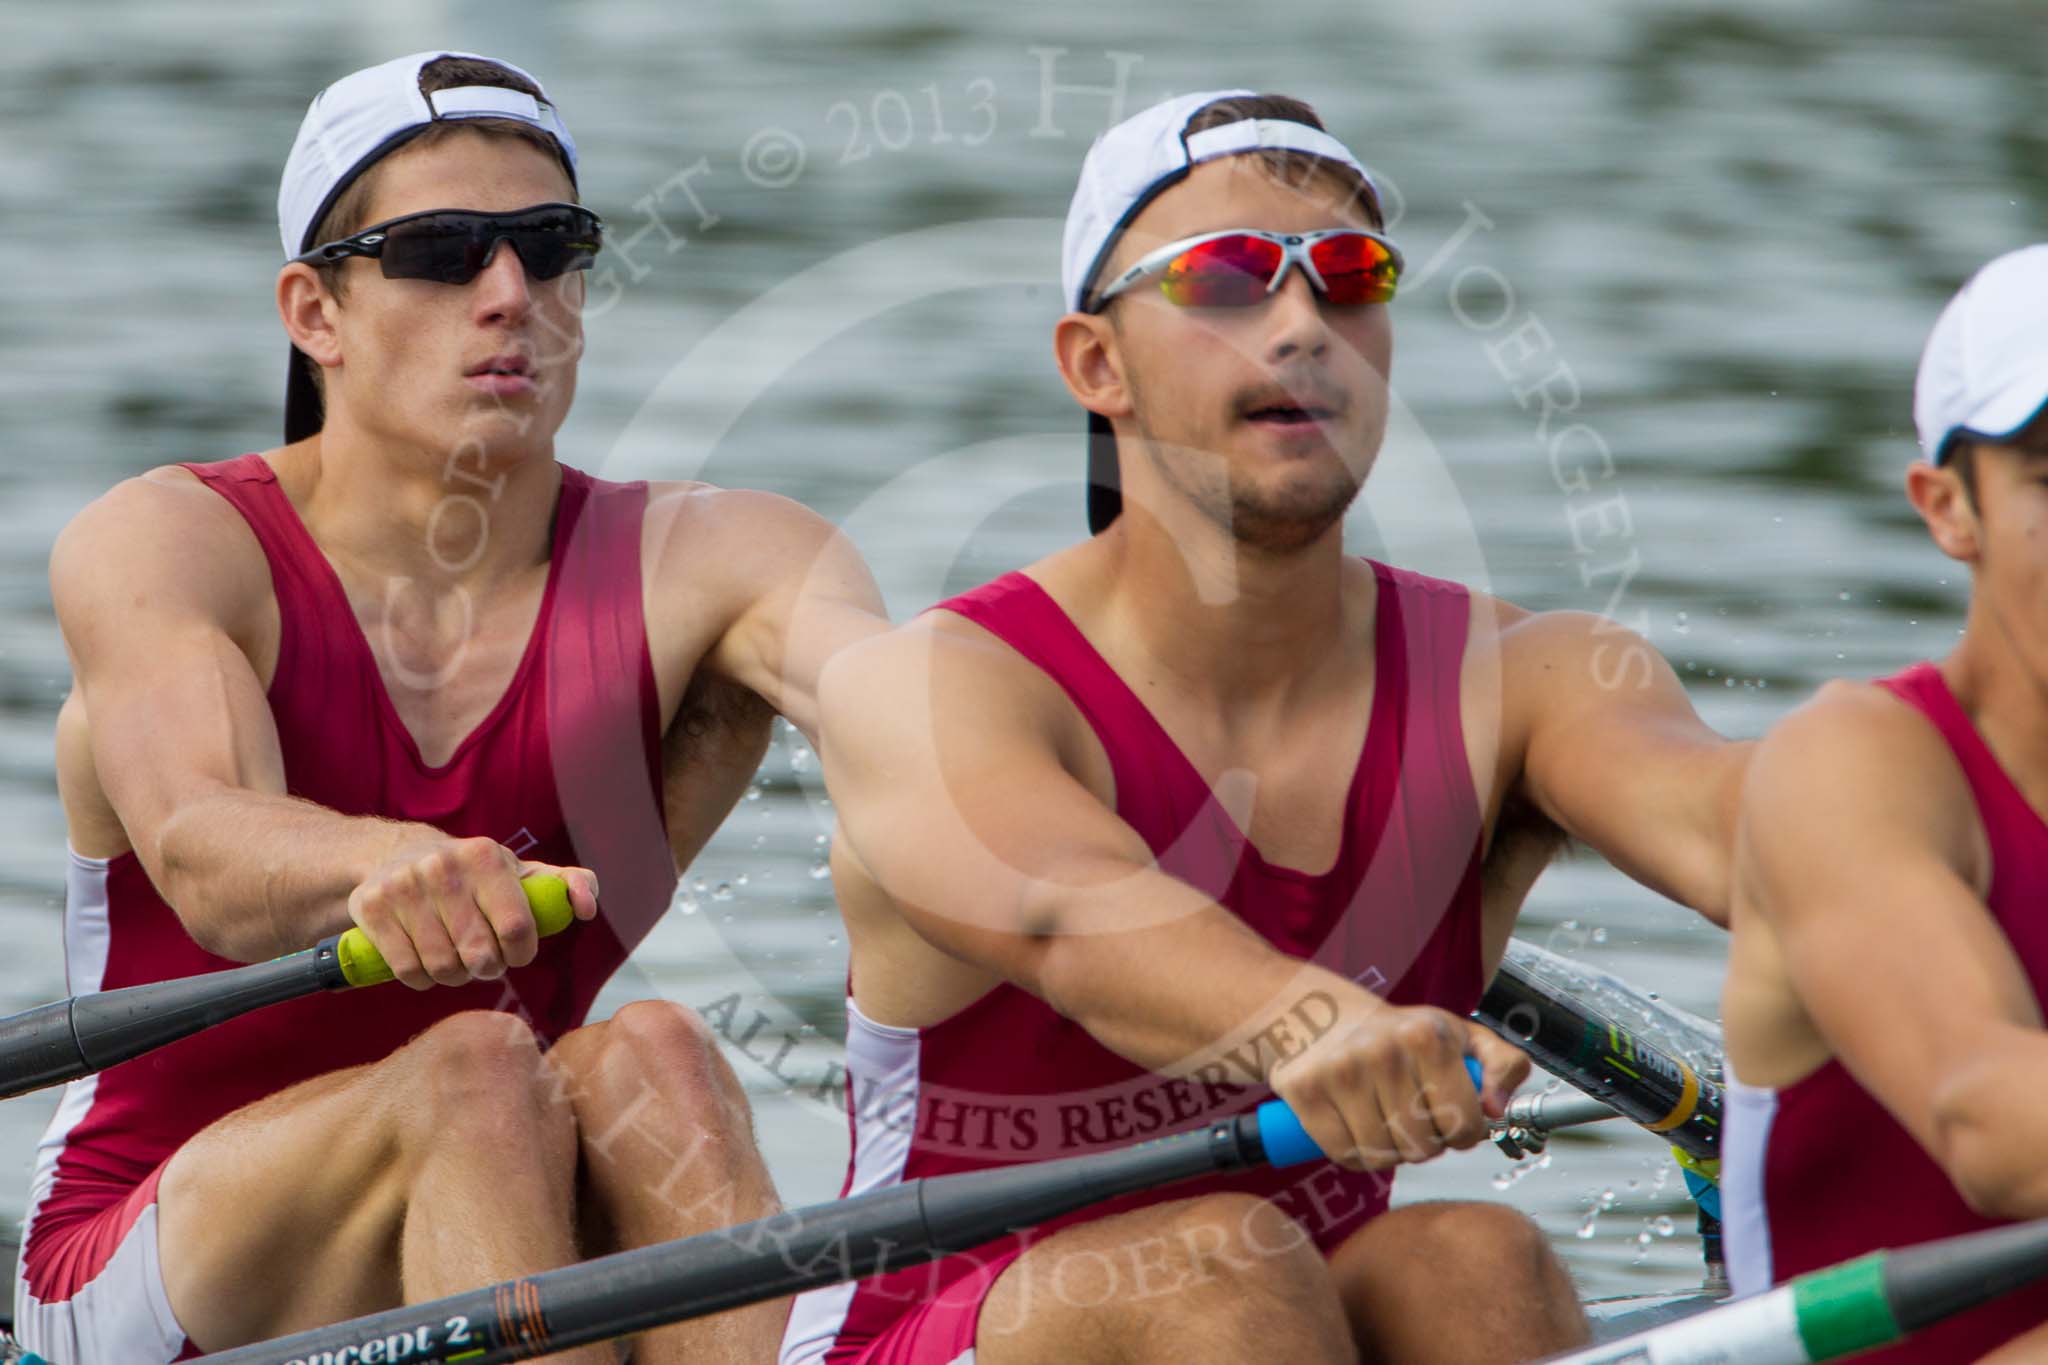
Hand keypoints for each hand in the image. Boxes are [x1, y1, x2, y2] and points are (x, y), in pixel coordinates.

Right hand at [347, 833, 599, 989]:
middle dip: (488, 968)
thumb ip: (565, 886)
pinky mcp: (370, 908)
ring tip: (456, 960)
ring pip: (442, 967)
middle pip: (479, 954)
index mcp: (485, 856)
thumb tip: (587, 908)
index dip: (521, 952)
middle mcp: (442, 867)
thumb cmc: (474, 876)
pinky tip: (426, 963)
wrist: (395, 856)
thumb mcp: (520, 873)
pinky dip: (422, 979)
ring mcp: (402, 887)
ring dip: (454, 977)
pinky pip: (407, 971)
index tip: (516, 951)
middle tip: (484, 959)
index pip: (516, 927)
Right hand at [1267, 993, 1529, 1170]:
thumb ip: (1502, 1064)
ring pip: (1384, 1155)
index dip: (1462, 1131)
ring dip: (1389, 1151)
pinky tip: (1355, 1128)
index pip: (1465, 1122)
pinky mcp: (1306, 1092)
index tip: (1448, 1119)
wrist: (1309, 1010)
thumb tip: (1498, 1108)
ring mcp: (1341, 1072)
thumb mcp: (1456, 1033)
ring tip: (1383, 1122)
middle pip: (1423, 1146)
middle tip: (1411, 1119)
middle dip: (1423, 1143)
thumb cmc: (1391, 1031)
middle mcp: (1384, 1052)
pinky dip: (1355, 1154)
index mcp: (1428, 1036)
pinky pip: (1345, 1155)